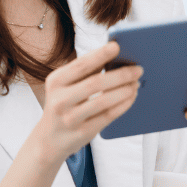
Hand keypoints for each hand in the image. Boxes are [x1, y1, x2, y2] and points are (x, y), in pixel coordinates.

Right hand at [32, 42, 141, 162]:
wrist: (49, 140)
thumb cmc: (63, 105)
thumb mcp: (64, 86)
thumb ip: (84, 72)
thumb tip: (112, 56)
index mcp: (55, 81)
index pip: (81, 65)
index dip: (100, 54)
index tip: (117, 46)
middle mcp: (60, 100)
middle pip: (96, 83)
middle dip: (121, 75)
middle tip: (137, 69)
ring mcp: (70, 118)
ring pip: (104, 101)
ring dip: (125, 90)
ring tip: (136, 83)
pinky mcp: (82, 132)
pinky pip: (108, 116)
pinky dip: (123, 104)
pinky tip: (131, 97)